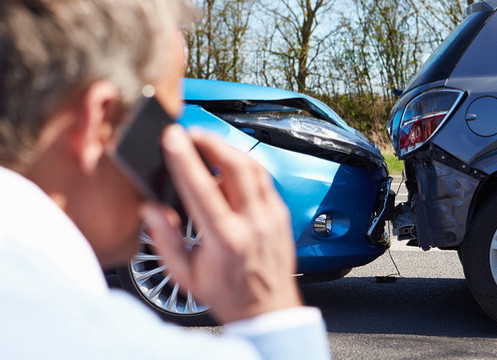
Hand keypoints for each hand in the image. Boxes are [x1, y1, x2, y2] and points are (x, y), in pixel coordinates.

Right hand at [140, 124, 301, 323]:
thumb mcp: (185, 275)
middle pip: (235, 166)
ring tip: (207, 144)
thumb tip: (150, 209)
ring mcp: (271, 216)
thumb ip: (165, 239)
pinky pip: (264, 179)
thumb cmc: (227, 294)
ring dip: (228, 149)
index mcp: (225, 239)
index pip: (202, 188)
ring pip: (253, 167)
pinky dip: (244, 166)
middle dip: (210, 141)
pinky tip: (229, 166)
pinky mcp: (281, 213)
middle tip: (190, 133)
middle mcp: (253, 223)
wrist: (267, 309)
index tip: (172, 137)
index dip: (184, 158)